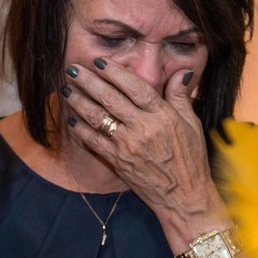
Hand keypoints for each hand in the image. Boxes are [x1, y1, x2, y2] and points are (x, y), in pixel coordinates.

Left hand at [61, 59, 229, 248]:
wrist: (183, 196)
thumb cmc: (190, 159)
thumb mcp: (191, 124)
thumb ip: (180, 96)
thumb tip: (181, 71)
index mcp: (162, 115)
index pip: (135, 86)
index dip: (115, 72)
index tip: (100, 62)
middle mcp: (142, 128)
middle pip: (110, 98)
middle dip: (88, 81)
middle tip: (72, 69)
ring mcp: (128, 145)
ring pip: (98, 117)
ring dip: (79, 101)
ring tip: (66, 89)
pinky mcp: (118, 161)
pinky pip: (94, 141)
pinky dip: (80, 129)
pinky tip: (71, 119)